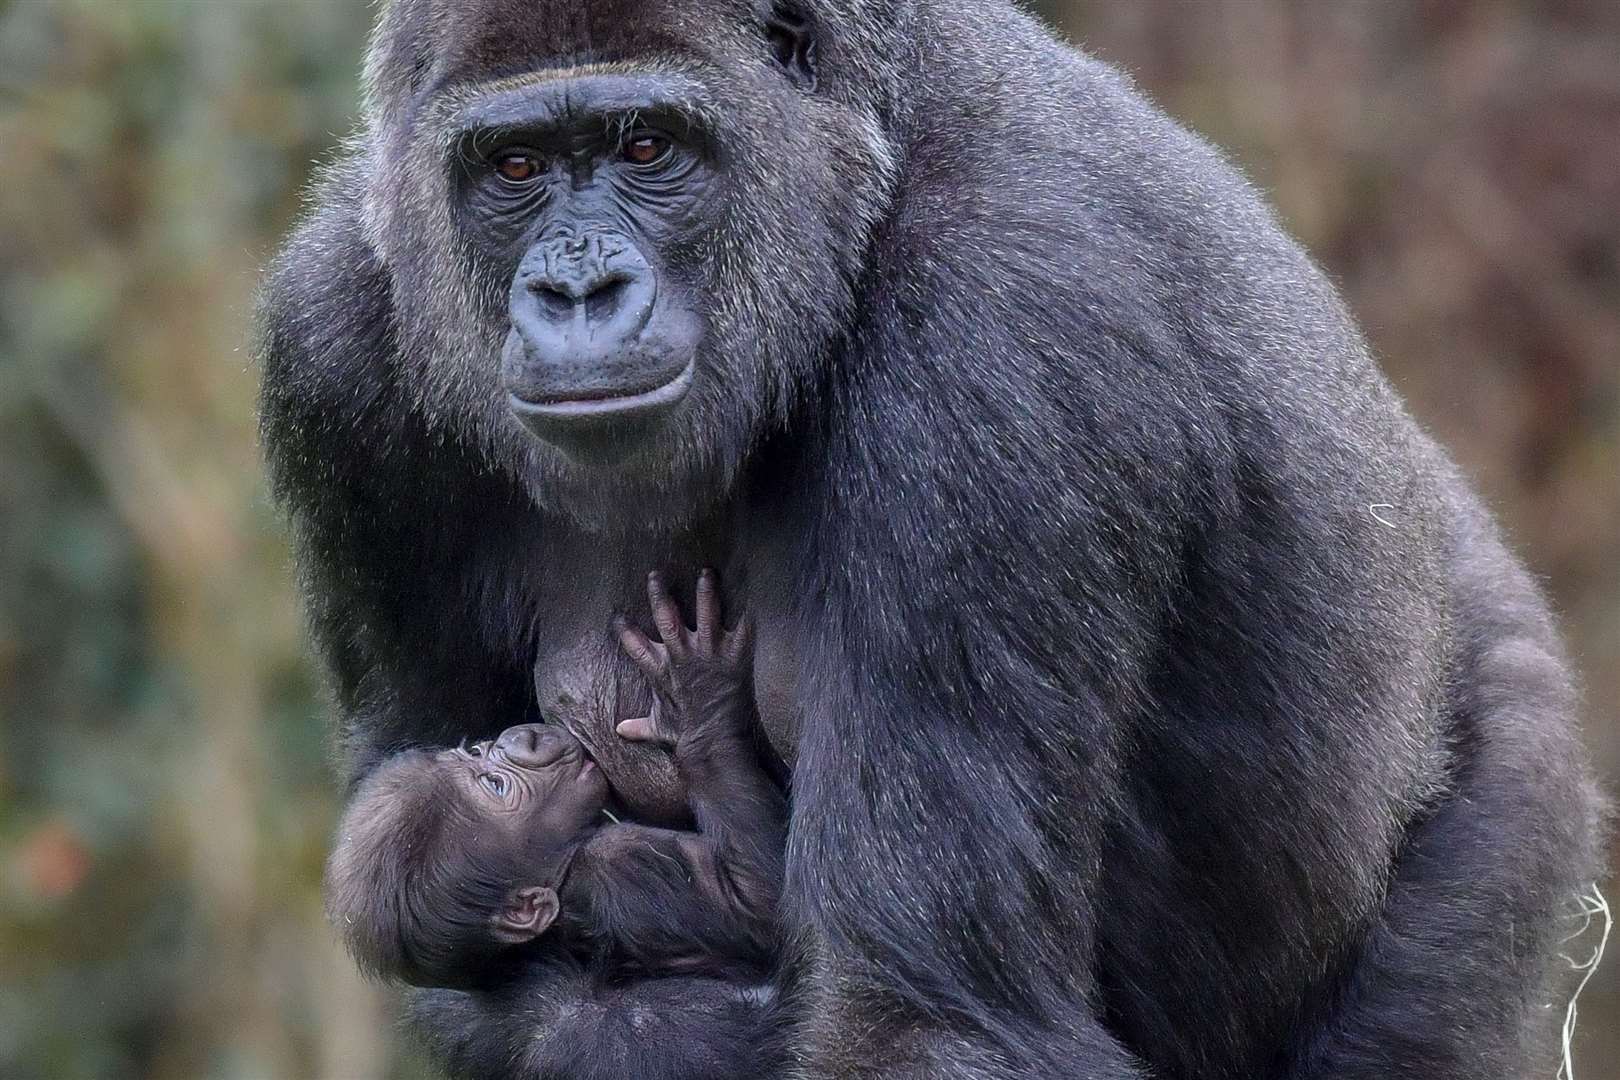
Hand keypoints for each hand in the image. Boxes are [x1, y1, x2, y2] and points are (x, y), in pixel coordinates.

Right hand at [615, 569, 753, 748]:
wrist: (717, 744)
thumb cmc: (688, 735)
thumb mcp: (660, 728)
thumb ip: (640, 726)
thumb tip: (620, 729)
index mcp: (662, 670)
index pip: (636, 645)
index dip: (624, 630)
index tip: (617, 615)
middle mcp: (683, 656)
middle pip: (667, 617)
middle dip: (660, 594)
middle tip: (655, 575)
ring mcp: (710, 654)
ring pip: (707, 614)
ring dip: (706, 592)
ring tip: (707, 573)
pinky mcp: (735, 657)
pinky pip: (743, 628)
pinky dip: (748, 612)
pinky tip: (750, 595)